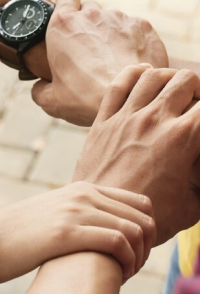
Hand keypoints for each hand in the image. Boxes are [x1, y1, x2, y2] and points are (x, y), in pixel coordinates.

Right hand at [0, 181, 154, 288]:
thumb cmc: (23, 234)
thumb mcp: (56, 214)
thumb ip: (80, 212)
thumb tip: (105, 228)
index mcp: (82, 188)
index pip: (140, 203)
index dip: (146, 230)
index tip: (134, 252)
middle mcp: (82, 194)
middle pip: (143, 217)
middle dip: (147, 247)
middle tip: (131, 266)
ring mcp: (74, 211)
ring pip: (135, 230)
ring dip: (139, 258)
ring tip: (125, 273)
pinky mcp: (66, 232)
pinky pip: (118, 243)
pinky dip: (127, 262)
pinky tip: (118, 275)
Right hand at [31, 0, 168, 125]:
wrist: (128, 99)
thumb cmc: (84, 98)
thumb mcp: (51, 100)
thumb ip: (40, 89)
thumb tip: (40, 88)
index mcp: (63, 25)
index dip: (67, 7)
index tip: (68, 23)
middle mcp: (91, 15)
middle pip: (89, 9)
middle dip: (88, 24)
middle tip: (88, 51)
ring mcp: (119, 18)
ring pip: (112, 19)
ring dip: (109, 34)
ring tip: (111, 61)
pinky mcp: (143, 26)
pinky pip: (134, 28)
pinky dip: (131, 41)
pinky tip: (129, 62)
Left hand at [73, 65, 199, 243]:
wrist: (104, 219)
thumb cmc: (152, 216)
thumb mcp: (195, 204)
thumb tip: (199, 167)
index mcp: (183, 137)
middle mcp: (154, 120)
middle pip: (184, 79)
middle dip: (197, 87)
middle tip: (196, 102)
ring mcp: (126, 118)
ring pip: (152, 76)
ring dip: (168, 77)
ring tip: (172, 89)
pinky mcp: (103, 122)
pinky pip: (117, 85)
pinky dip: (133, 74)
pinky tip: (143, 75)